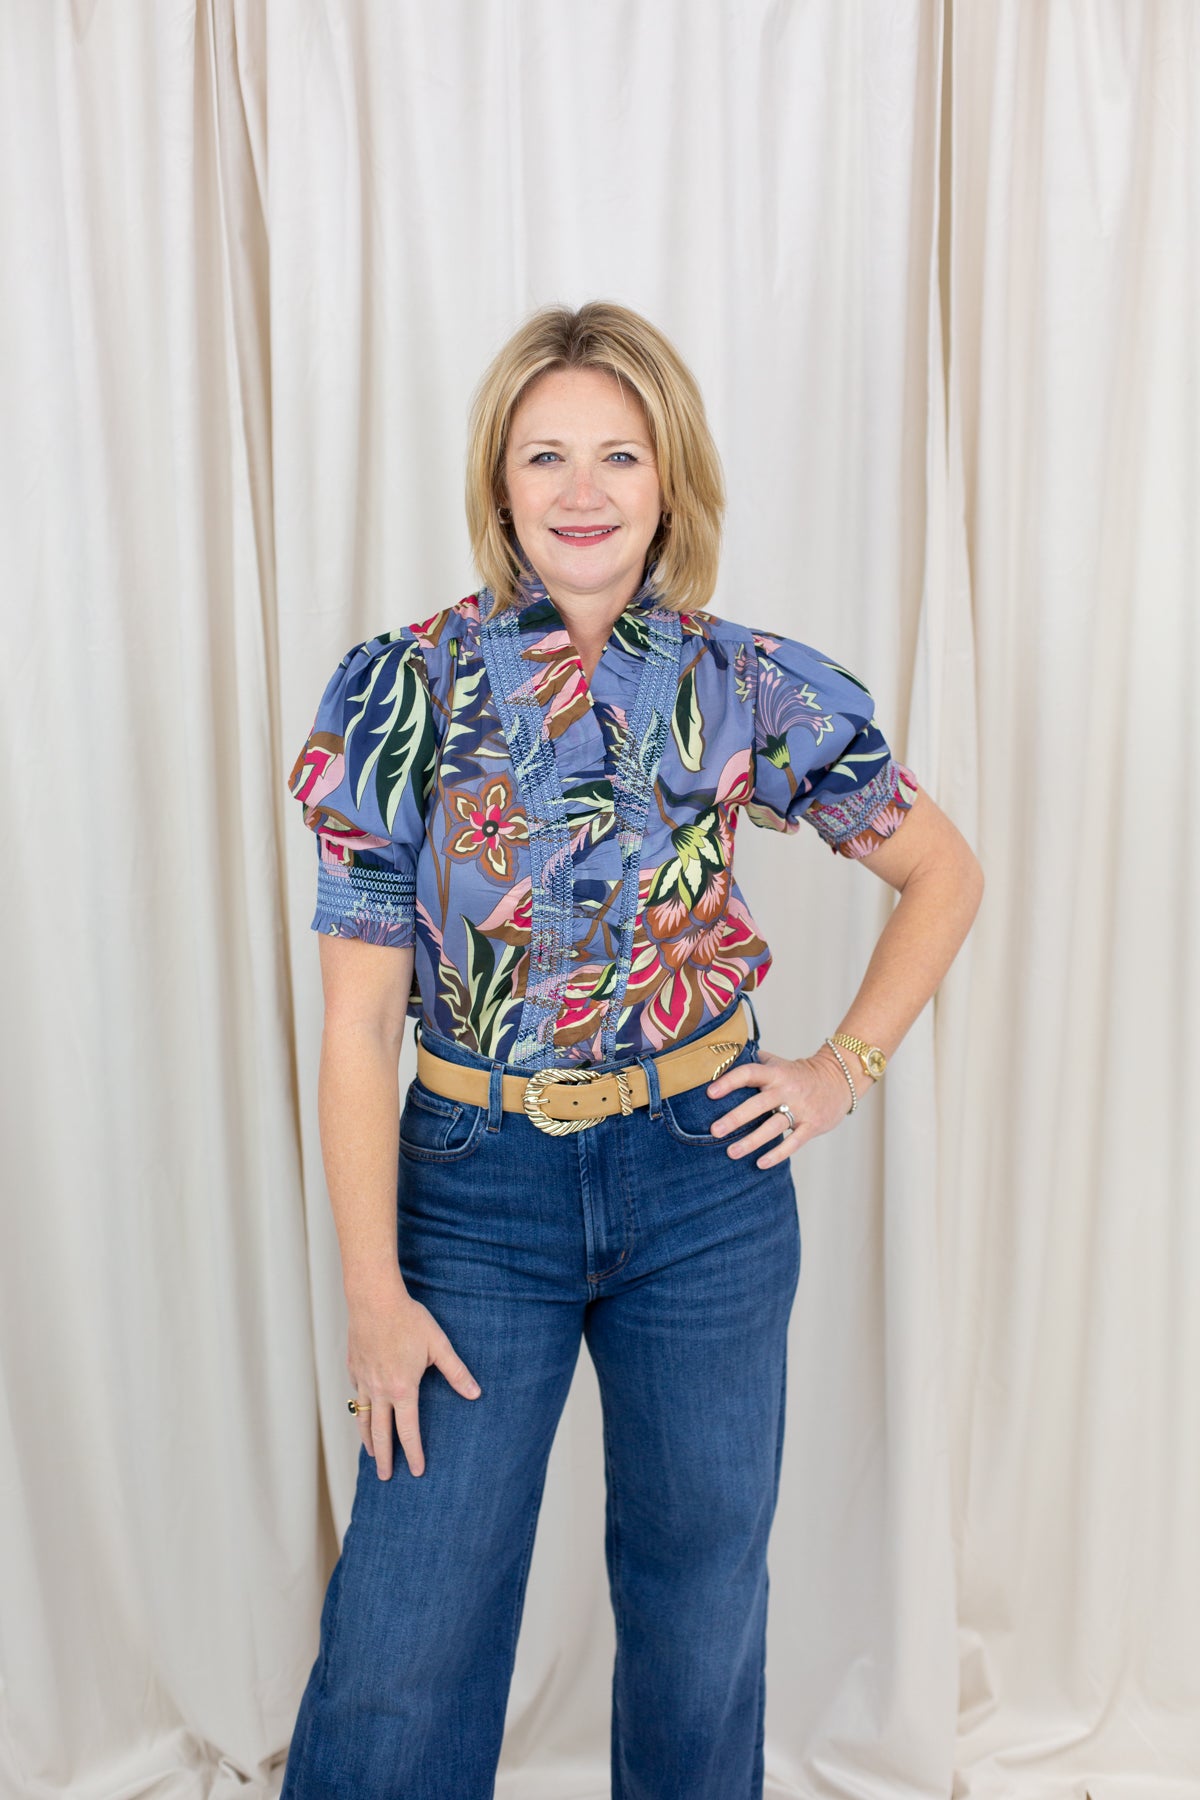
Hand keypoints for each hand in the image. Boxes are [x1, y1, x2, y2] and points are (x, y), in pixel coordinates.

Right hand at [346, 1278, 481, 1479]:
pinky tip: (362, 1411)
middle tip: (386, 1477)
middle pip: (380, 1433)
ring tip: (371, 1454)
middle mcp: (380, 1390)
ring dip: (367, 1439)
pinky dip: (358, 1408)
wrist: (374, 1298)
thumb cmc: (409, 1319)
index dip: (414, 1453)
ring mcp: (363, 1380)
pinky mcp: (353, 1367)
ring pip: (363, 1417)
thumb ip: (456, 1372)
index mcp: (403, 1389)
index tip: (417, 1471)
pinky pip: (355, 1394)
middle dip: (384, 1458)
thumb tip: (476, 1394)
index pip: (408, 1431)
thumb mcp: (438, 1345)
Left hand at [706, 1043, 858, 1167]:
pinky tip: (760, 1163)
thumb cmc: (800, 1073)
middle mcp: (786, 1090)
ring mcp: (801, 1108)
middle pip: (758, 1104)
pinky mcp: (812, 1125)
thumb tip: (723, 1058)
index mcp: (775, 1073)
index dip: (729, 1082)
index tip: (710, 1093)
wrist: (840, 1080)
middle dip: (735, 1118)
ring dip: (751, 1141)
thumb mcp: (779, 1063)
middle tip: (714, 1130)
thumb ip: (755, 1062)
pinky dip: (777, 1154)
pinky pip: (793, 1142)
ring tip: (731, 1152)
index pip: (749, 1073)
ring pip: (773, 1127)